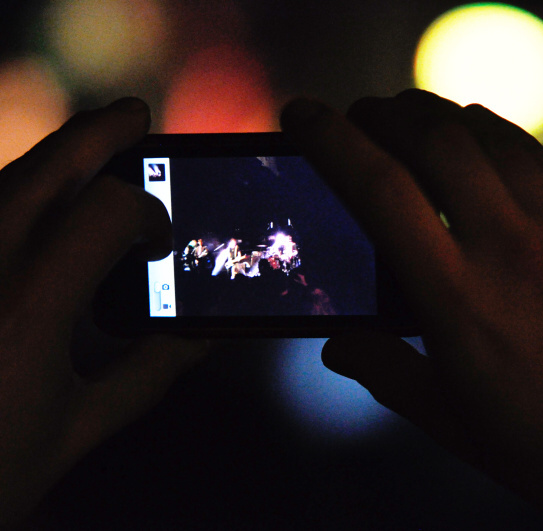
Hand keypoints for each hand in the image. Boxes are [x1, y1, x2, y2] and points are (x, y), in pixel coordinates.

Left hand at [0, 99, 206, 526]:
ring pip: (3, 180)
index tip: (163, 242)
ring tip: (91, 147)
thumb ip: (149, 375)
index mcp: (31, 310)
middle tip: (136, 115)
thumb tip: (206, 336)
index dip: (149, 213)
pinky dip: (15, 193)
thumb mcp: (76, 431)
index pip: (108, 209)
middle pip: (47, 163)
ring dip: (53, 156)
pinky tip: (33, 206)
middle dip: (100, 131)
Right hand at [280, 90, 542, 520]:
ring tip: (416, 123)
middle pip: (436, 140)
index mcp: (459, 301)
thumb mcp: (456, 424)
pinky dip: (502, 139)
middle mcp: (514, 250)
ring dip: (442, 117)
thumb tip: (336, 343)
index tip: (301, 114)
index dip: (329, 139)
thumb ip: (385, 372)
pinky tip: (487, 147)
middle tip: (363, 117)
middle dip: (385, 113)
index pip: (378, 189)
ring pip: (494, 138)